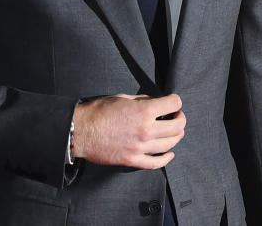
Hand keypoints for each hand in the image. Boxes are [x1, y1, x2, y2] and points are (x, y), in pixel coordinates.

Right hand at [71, 93, 185, 168]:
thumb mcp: (123, 98)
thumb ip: (142, 101)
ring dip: (176, 136)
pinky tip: (169, 153)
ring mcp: (141, 147)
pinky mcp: (133, 160)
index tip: (173, 102)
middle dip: (180, 118)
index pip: (173, 104)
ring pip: (170, 144)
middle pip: (177, 126)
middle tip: (177, 116)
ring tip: (174, 131)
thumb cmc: (99, 111)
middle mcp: (146, 130)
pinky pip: (156, 163)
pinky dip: (166, 158)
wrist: (81, 131)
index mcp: (144, 111)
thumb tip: (155, 103)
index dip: (176, 101)